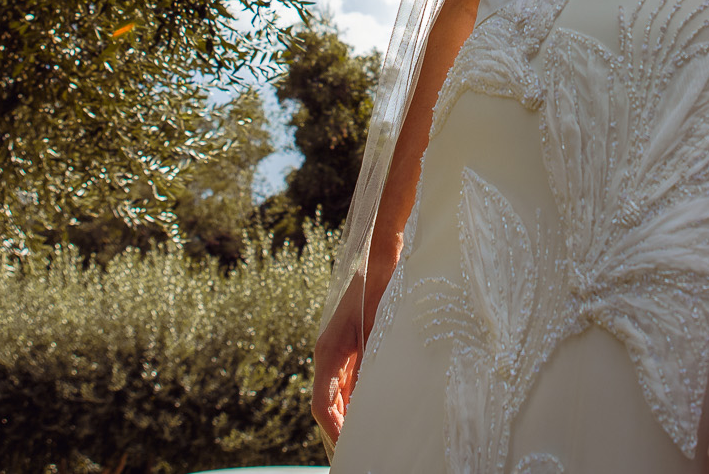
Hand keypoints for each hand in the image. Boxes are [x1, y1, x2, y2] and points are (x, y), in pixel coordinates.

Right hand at [312, 270, 366, 448]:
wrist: (385, 255)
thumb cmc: (383, 286)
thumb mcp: (379, 330)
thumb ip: (369, 366)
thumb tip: (366, 402)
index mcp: (329, 353)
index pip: (323, 405)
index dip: (334, 431)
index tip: (347, 449)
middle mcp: (329, 355)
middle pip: (327, 406)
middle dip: (338, 433)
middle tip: (356, 455)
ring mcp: (339, 351)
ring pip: (337, 397)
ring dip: (347, 419)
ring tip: (364, 442)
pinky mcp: (352, 347)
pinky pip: (348, 383)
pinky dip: (356, 402)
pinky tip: (371, 415)